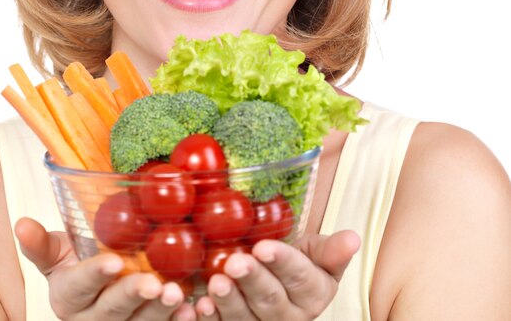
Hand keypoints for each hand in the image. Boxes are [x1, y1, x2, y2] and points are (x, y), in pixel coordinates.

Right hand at [14, 217, 195, 320]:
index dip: (95, 275)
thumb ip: (41, 244)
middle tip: (153, 283)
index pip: (79, 286)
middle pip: (111, 311)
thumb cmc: (79, 265)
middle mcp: (91, 319)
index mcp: (68, 296)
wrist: (100, 291)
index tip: (113, 261)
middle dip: (132, 297)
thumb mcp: (59, 254)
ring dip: (160, 311)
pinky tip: (194, 310)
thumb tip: (20, 223)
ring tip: (179, 294)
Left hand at [194, 230, 359, 319]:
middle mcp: (291, 317)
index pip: (300, 277)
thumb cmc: (297, 265)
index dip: (282, 262)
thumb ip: (331, 250)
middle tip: (235, 263)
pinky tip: (198, 305)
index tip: (263, 247)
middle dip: (253, 281)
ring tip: (215, 282)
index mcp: (314, 294)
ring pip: (246, 318)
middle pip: (271, 300)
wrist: (278, 284)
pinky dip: (209, 318)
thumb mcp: (316, 254)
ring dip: (229, 301)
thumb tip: (353, 238)